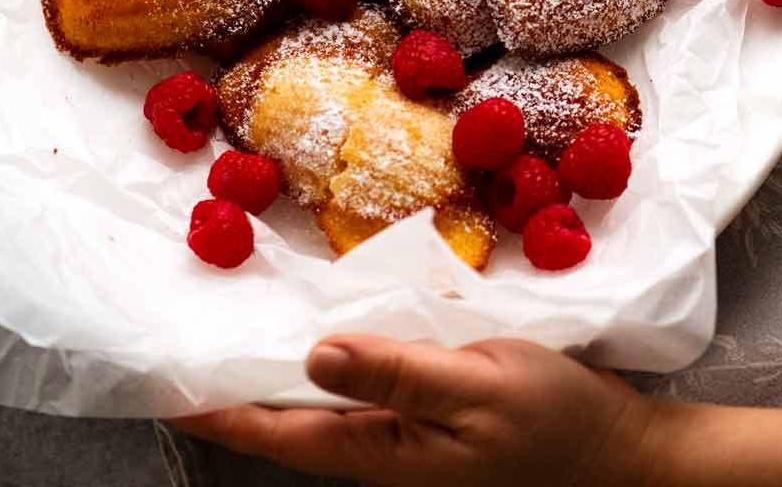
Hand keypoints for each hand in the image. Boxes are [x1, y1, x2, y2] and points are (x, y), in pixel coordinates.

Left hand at [175, 334, 653, 485]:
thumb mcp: (479, 386)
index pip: (278, 431)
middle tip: (188, 348)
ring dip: (277, 373)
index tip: (163, 384)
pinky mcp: (429, 413)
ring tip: (236, 333)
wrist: (618, 454)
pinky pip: (363, 387)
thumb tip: (313, 354)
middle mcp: (382, 449)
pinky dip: (330, 358)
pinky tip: (324, 328)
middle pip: (290, 422)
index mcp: (382, 451)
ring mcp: (406, 436)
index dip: (218, 407)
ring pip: (322, 406)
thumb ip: (397, 371)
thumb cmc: (554, 423)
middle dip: (235, 389)